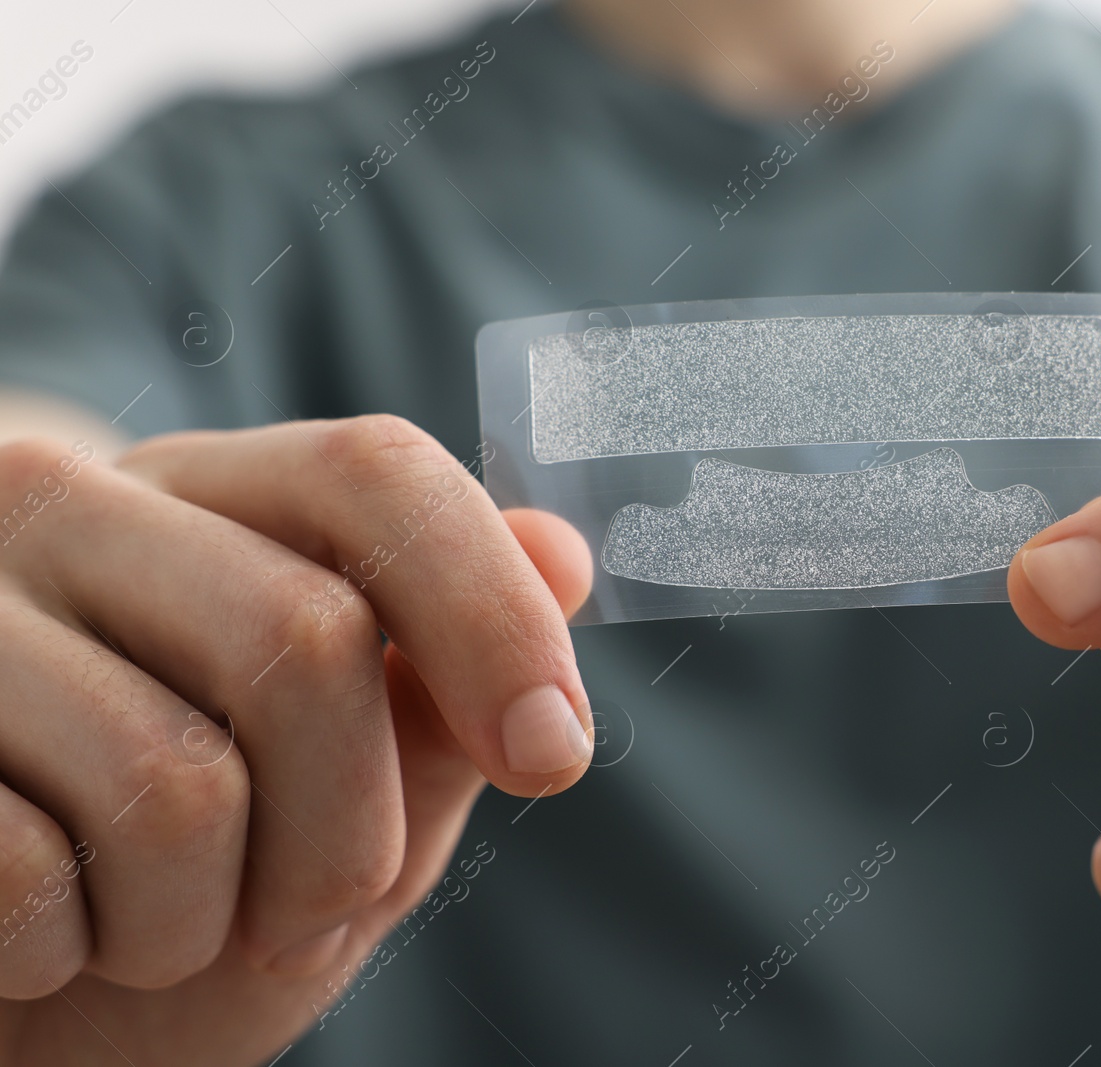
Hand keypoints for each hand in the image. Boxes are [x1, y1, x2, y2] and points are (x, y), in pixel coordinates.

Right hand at [0, 416, 592, 1065]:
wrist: (14, 1013)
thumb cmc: (178, 893)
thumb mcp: (346, 805)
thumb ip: (437, 689)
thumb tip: (563, 550)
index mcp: (207, 501)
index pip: (375, 474)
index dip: (489, 611)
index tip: (551, 755)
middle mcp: (72, 510)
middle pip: (308, 635)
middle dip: (347, 836)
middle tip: (301, 921)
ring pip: (174, 780)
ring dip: (198, 924)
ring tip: (153, 930)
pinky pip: (23, 874)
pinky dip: (65, 952)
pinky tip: (39, 937)